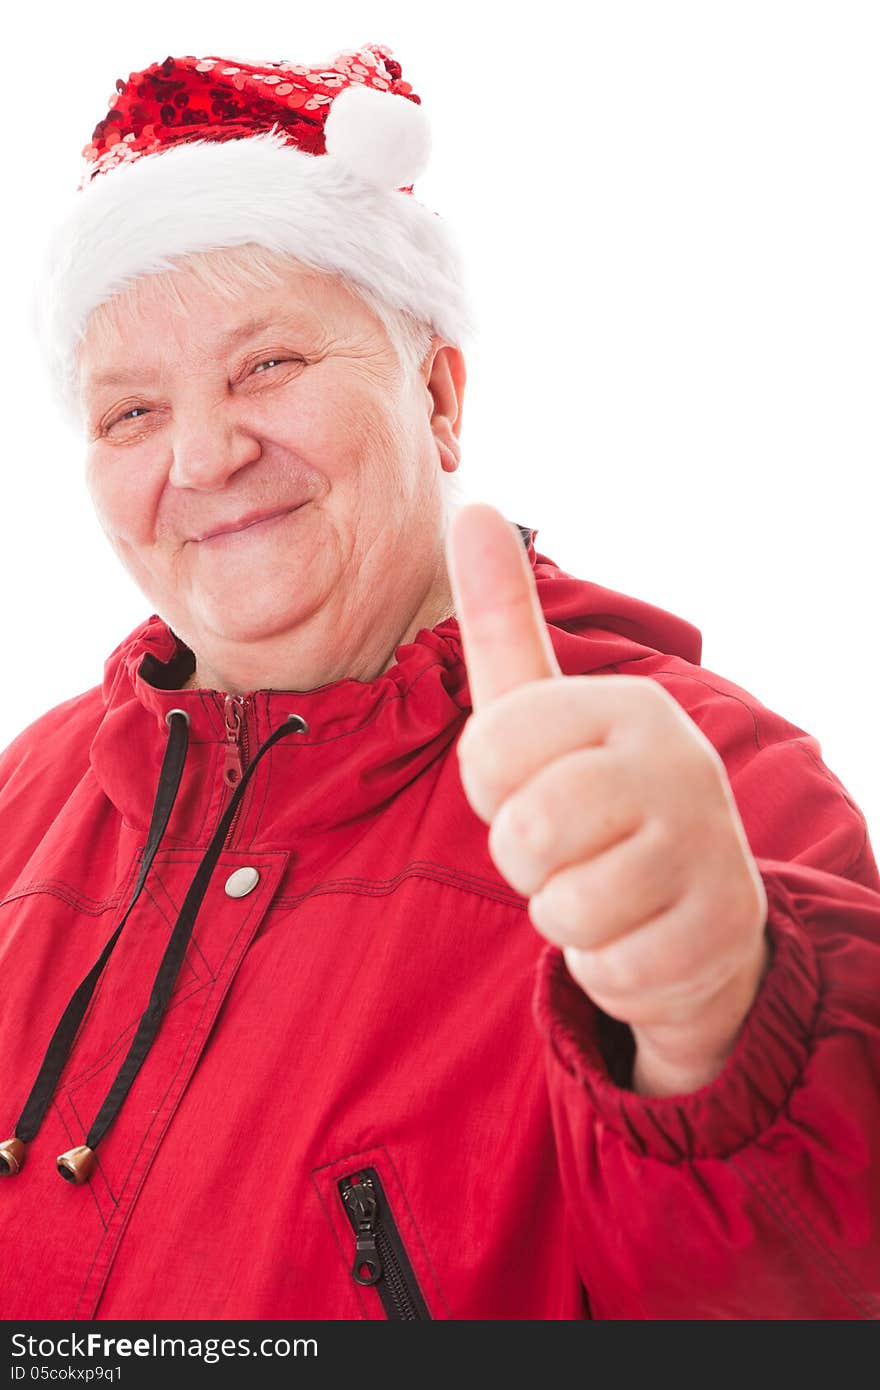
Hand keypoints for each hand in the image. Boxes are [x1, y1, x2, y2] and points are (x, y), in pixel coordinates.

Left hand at [445, 504, 769, 1096]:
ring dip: (564, 914)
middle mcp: (678, 764)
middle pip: (524, 834)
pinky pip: (607, 967)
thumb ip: (503, 621)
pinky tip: (636, 930)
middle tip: (566, 847)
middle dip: (525, 859)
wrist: (691, 909)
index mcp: (625, 707)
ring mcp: (709, 847)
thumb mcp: (541, 713)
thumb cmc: (591, 801)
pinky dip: (603, 963)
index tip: (532, 784)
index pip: (489, 752)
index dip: (490, 788)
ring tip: (602, 886)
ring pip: (564, 907)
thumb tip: (473, 506)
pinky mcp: (720, 931)